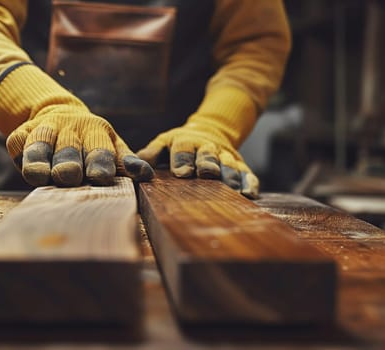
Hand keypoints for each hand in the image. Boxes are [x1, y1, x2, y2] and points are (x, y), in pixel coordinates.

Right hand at [5, 104, 153, 186]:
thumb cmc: (92, 143)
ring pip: (40, 144)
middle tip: (70, 176)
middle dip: (69, 162)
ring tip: (40, 177)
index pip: (98, 147)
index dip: (100, 162)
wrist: (58, 116)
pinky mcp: (21, 134)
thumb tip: (146, 175)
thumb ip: (126, 162)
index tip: (102, 178)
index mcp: (95, 129)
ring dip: (41, 160)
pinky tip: (24, 168)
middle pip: (69, 147)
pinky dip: (20, 155)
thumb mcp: (112, 147)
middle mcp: (69, 127)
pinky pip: (18, 143)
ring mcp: (43, 128)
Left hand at [137, 123, 258, 197]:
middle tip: (208, 174)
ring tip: (233, 189)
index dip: (182, 159)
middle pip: (208, 154)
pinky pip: (247, 173)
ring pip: (229, 164)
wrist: (211, 130)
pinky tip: (249, 193)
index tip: (181, 172)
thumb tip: (135, 167)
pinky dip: (249, 182)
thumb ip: (151, 153)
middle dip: (208, 163)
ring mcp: (225, 156)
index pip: (183, 148)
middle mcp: (207, 147)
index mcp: (186, 141)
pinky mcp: (240, 165)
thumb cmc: (180, 144)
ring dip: (231, 175)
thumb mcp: (164, 142)